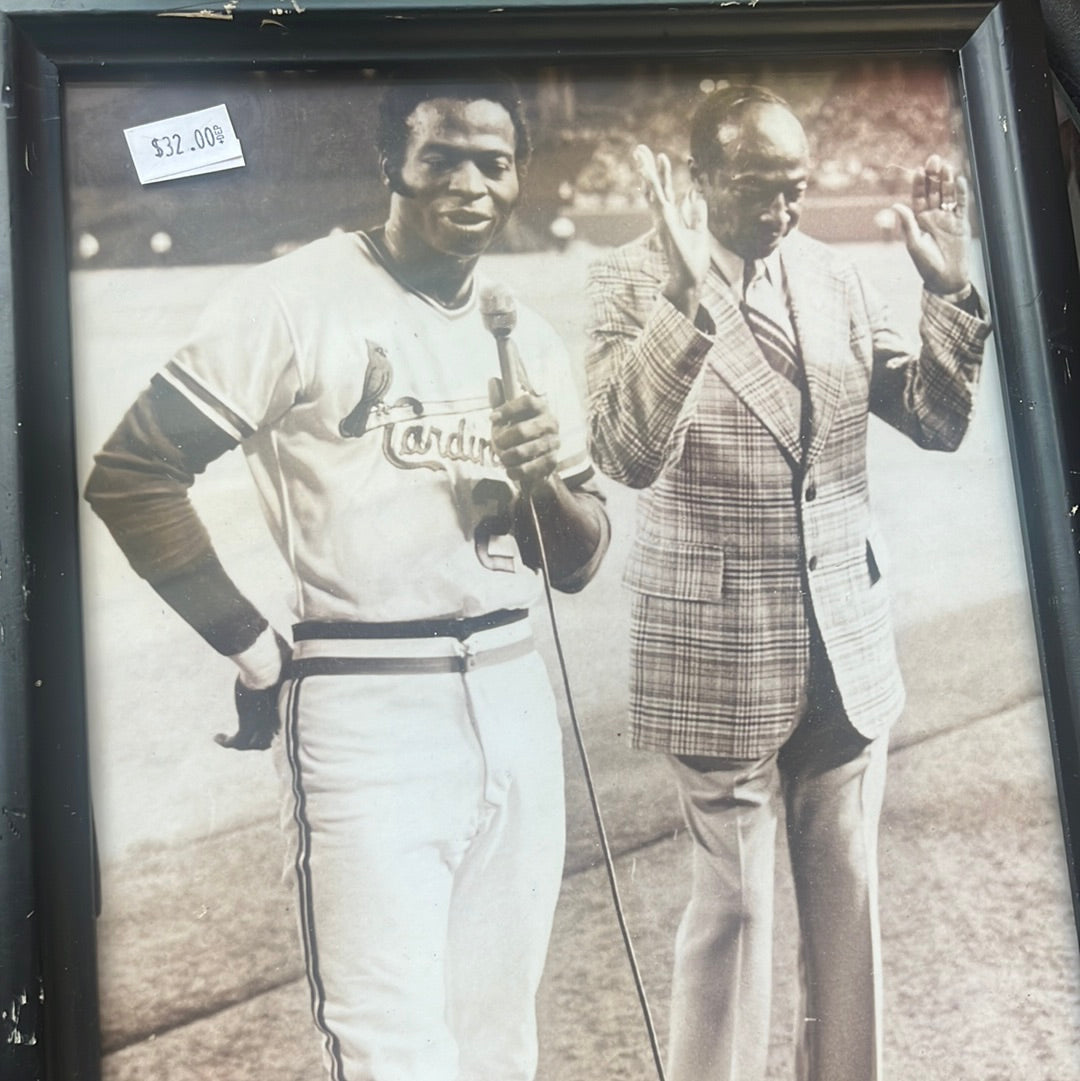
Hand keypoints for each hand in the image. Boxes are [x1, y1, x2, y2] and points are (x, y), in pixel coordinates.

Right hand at [215, 632, 290, 750]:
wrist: (268, 663)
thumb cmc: (279, 654)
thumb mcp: (284, 658)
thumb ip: (285, 658)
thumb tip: (285, 644)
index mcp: (287, 705)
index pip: (282, 723)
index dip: (274, 726)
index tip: (265, 723)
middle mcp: (276, 717)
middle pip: (269, 738)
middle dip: (259, 739)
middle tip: (246, 735)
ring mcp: (263, 723)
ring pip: (252, 744)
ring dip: (240, 743)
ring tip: (226, 738)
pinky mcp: (247, 723)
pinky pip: (236, 742)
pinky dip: (226, 742)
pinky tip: (217, 737)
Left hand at [490, 392, 560, 489]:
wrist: (538, 456)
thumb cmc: (520, 430)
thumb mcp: (510, 415)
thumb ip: (500, 400)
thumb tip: (492, 380)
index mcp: (541, 407)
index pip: (527, 402)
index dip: (508, 409)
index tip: (492, 418)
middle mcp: (550, 423)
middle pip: (523, 430)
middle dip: (504, 438)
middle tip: (496, 442)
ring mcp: (553, 443)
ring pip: (525, 451)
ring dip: (508, 456)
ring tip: (502, 457)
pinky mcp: (552, 461)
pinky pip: (531, 468)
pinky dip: (516, 471)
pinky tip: (509, 470)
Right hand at [633, 145, 709, 315]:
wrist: (689, 282)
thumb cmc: (693, 262)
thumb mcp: (700, 232)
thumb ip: (697, 213)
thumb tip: (694, 194)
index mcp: (672, 218)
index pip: (665, 191)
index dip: (662, 174)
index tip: (660, 156)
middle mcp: (664, 218)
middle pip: (654, 188)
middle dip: (647, 168)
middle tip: (639, 149)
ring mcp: (663, 223)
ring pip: (653, 194)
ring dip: (646, 175)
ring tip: (640, 157)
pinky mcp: (666, 228)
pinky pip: (658, 205)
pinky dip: (653, 191)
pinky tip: (648, 177)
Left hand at [892, 154, 970, 295]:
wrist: (945, 278)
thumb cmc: (926, 264)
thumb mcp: (914, 244)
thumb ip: (907, 224)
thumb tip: (895, 205)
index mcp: (919, 220)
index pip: (918, 198)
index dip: (918, 184)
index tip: (918, 170)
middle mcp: (933, 216)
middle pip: (934, 191)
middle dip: (933, 176)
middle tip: (934, 158)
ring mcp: (948, 218)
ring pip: (948, 194)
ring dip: (947, 180)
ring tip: (946, 165)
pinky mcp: (961, 223)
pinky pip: (961, 204)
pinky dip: (961, 193)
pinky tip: (960, 180)